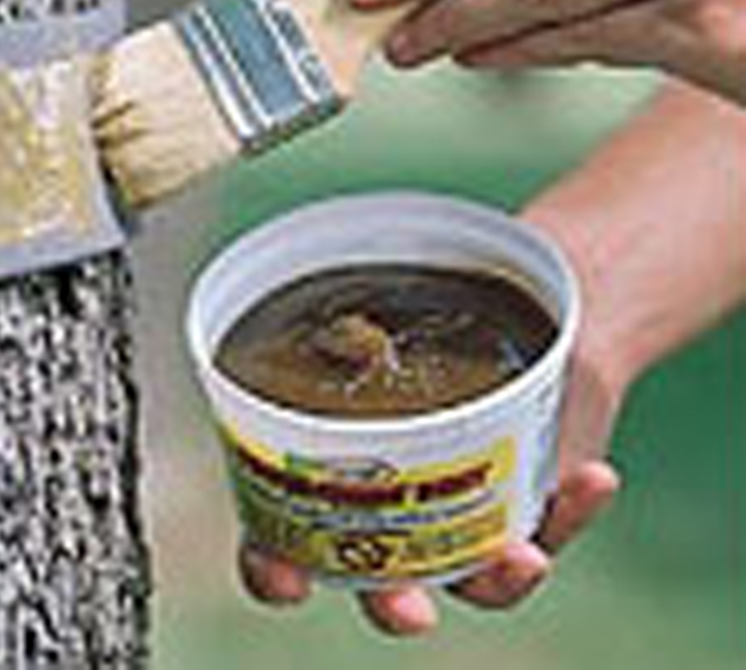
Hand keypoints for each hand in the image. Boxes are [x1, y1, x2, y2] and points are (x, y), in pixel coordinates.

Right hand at [237, 200, 630, 633]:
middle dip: (392, 605)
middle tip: (409, 609)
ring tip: (522, 555)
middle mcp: (391, 514)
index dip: (272, 568)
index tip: (283, 575)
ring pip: (471, 579)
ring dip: (497, 578)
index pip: (282, 545)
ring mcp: (462, 518)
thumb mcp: (378, 303)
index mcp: (329, 476)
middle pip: (379, 586)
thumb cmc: (433, 304)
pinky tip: (592, 478)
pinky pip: (548, 529)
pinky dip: (570, 510)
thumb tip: (296, 256)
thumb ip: (343, 306)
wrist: (530, 302)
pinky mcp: (531, 511)